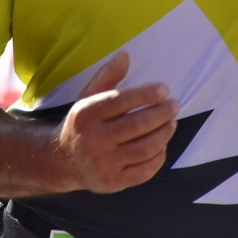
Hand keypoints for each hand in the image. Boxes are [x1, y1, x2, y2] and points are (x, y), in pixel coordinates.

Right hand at [54, 52, 180, 193]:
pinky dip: (159, 157)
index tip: (164, 89)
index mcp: (85, 114)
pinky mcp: (113, 182)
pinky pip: (145, 171)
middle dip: (162, 113)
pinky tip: (162, 145)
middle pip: (137, 125)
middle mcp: (92, 139)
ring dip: (165, 133)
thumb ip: (107, 77)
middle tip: (174, 105)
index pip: (121, 101)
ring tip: (172, 123)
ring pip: (145, 148)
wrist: (64, 162)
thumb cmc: (84, 124)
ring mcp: (103, 163)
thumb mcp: (89, 98)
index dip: (146, 94)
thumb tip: (124, 55)